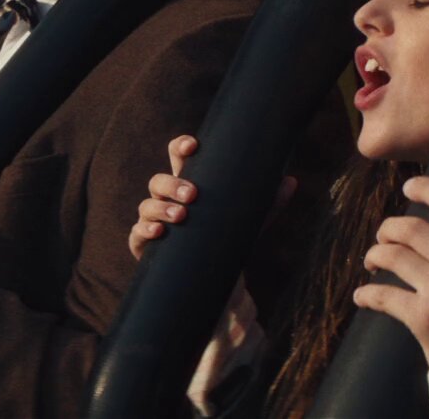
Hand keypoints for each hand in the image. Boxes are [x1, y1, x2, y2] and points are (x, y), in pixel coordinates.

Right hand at [128, 135, 295, 258]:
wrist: (217, 283)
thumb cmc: (228, 241)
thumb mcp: (248, 222)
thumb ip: (268, 202)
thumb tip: (290, 181)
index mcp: (188, 186)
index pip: (178, 158)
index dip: (180, 147)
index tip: (192, 145)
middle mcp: (166, 201)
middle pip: (159, 181)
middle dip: (173, 184)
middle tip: (193, 194)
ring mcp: (153, 222)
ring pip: (147, 205)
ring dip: (161, 207)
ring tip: (181, 216)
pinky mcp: (145, 246)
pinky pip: (137, 234)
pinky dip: (145, 230)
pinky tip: (159, 231)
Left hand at [353, 176, 428, 377]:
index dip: (427, 189)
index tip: (410, 186)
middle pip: (413, 228)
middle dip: (390, 228)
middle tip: (385, 234)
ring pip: (393, 256)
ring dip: (375, 255)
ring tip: (373, 260)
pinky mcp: (423, 317)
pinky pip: (382, 294)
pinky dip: (366, 294)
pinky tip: (362, 295)